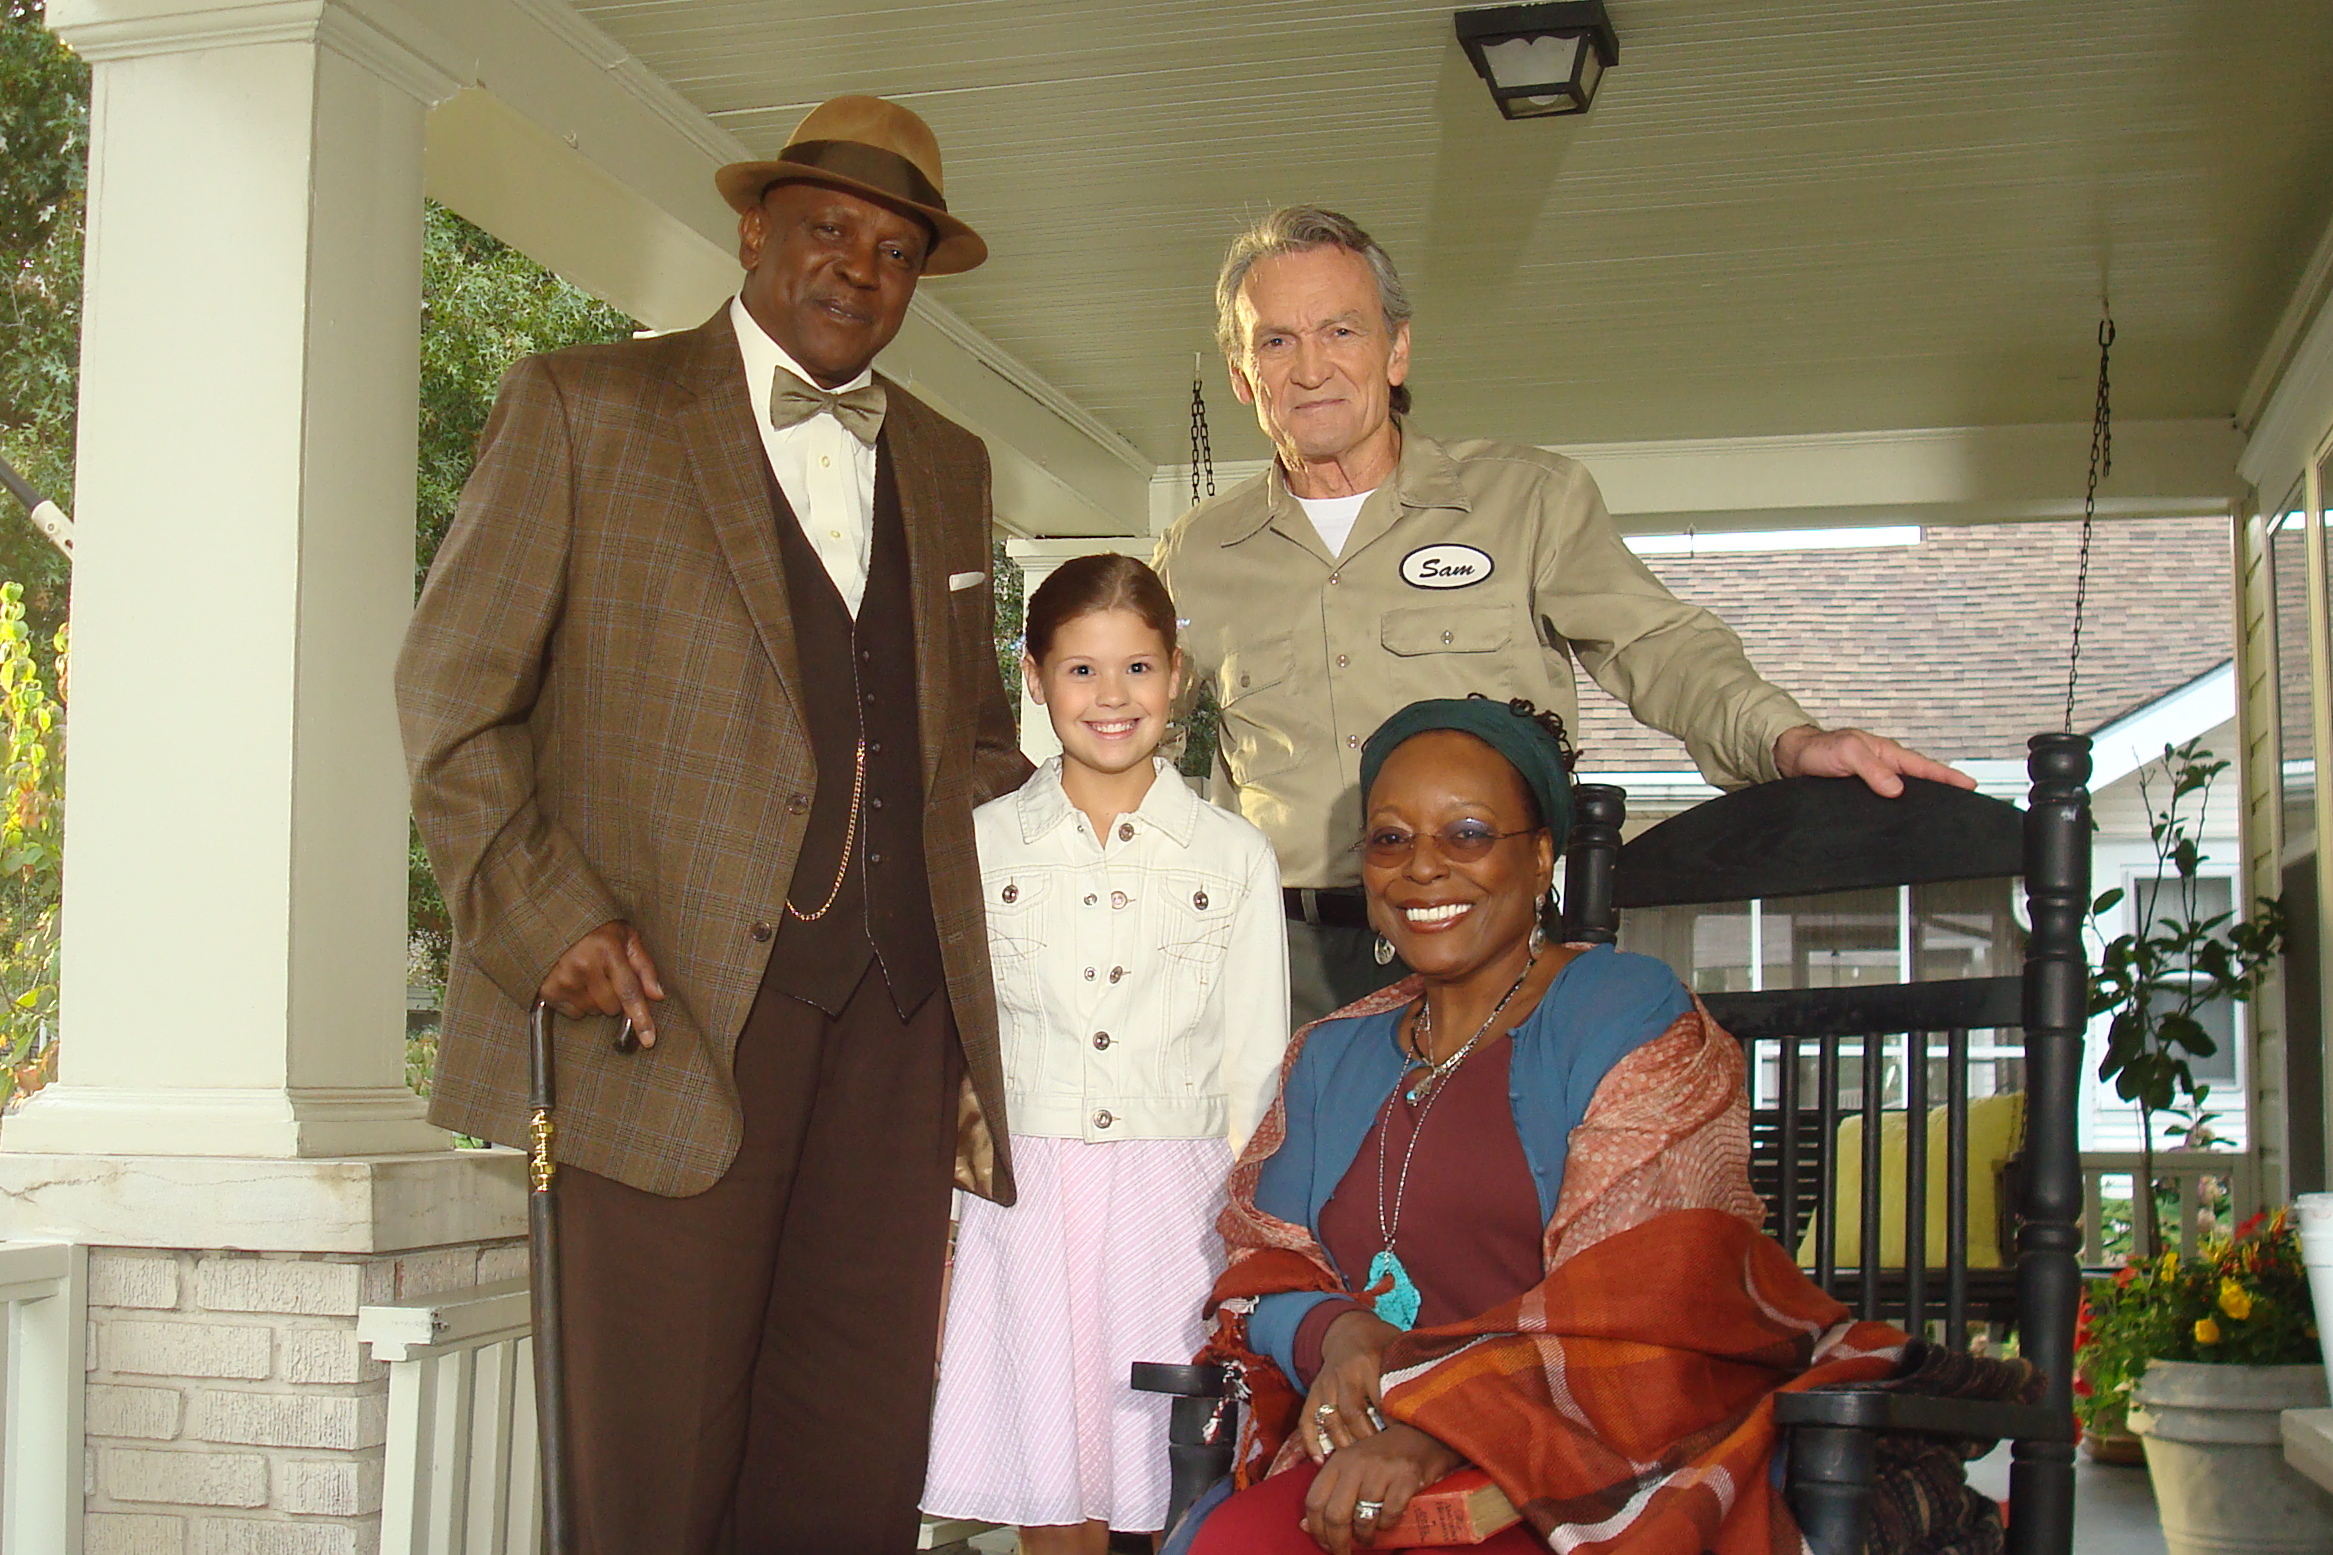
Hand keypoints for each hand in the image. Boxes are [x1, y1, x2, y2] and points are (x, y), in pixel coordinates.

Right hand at [538, 920, 665, 1046]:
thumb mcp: (628, 939)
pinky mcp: (549, 990)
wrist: (559, 924)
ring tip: (590, 977)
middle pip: (612, 1007)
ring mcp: (564, 979)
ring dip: (597, 1001)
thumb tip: (657, 996)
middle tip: (608, 976)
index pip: (629, 992)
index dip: (641, 1019)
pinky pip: (574, 1014)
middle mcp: (584, 965)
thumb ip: (645, 968)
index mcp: (608, 950)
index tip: (649, 1041)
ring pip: (594, 1012)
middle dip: (616, 998)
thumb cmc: (600, 932)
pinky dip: (579, 1004)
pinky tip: (576, 984)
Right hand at [1301, 1309, 1400, 1461]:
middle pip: (1352, 1415)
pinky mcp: (1314, 1392)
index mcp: (1368, 1362)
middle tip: (1383, 1458)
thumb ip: (1411, 1371)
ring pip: (1331, 1421)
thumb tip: (1433, 1401)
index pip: (1381, 1400)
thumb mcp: (1397, 1348)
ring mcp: (1326, 1384)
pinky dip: (1311, 1441)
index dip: (1394, 1425)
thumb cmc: (1381, 1342)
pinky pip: (1307, 1419)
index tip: (1406, 1442)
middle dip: (1368, 1440)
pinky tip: (1321, 1460)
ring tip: (1358, 1463)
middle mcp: (1344, 1374)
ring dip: (1344, 1445)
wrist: (1348, 1329)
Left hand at [1302, 1422, 1464, 1553]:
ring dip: (1365, 1537)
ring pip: (1363, 1518)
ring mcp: (1381, 1470)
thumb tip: (1305, 1526)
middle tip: (1343, 1553)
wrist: (1420, 1436)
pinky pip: (1389, 1514)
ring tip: (1368, 1538)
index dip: (1316, 1529)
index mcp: (1338, 1462)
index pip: (1314, 1501)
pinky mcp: (1405, 1477)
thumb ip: (1329, 1493)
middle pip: (1336, 1515)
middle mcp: (1356, 1464)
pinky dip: (1387, 1526)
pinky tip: (1387, 1524)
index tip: (1324, 1544)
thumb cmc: (1381, 1458)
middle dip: (1338, 1542)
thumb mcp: (1350, 1469)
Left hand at [1773, 724, 1974, 796]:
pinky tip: (1900, 821)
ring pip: (1904, 793)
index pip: (1925, 767)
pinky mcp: (1862, 793)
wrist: (1791, 758)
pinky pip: (1885, 802)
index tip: (1970, 785)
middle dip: (1943, 791)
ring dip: (1921, 802)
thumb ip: (1872, 769)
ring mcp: (1874, 781)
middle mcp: (1884, 767)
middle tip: (1964, 804)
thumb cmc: (1818, 749)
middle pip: (1921, 781)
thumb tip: (1896, 788)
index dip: (1948, 777)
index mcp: (1887, 754)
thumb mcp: (1848, 754)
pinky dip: (1897, 810)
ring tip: (1940, 816)